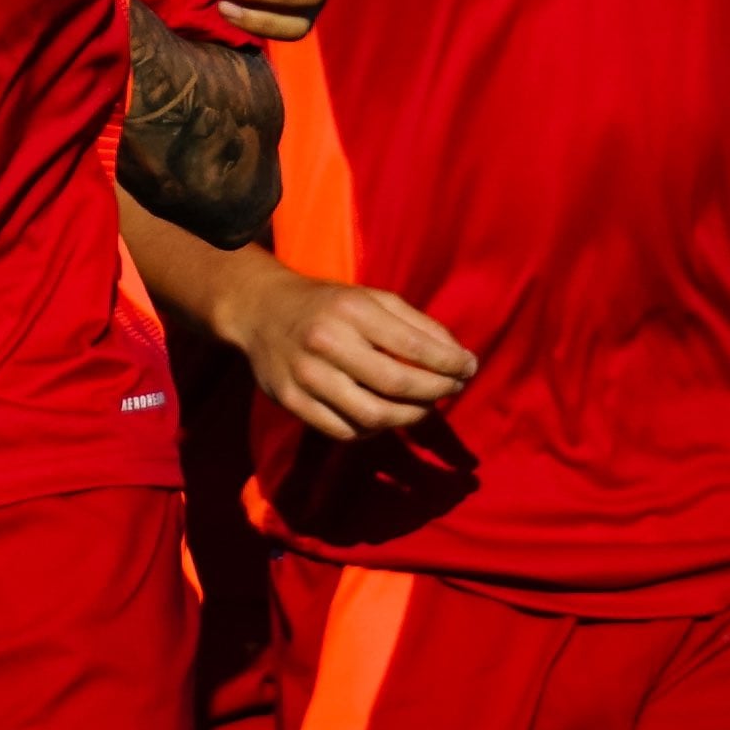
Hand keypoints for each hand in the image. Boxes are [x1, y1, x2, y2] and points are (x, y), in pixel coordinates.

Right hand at [223, 262, 473, 438]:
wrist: (260, 310)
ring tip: (423, 406)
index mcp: (351, 310)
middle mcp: (326, 342)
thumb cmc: (328, 304)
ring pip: (372, 416)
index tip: (469, 369)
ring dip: (409, 417)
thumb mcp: (371, 298)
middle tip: (452, 390)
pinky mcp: (292, 401)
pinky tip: (387, 417)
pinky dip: (374, 431)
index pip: (413, 345)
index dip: (449, 363)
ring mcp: (306, 375)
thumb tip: (459, 358)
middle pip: (397, 384)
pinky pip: (344, 431)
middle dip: (435, 392)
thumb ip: (417, 324)